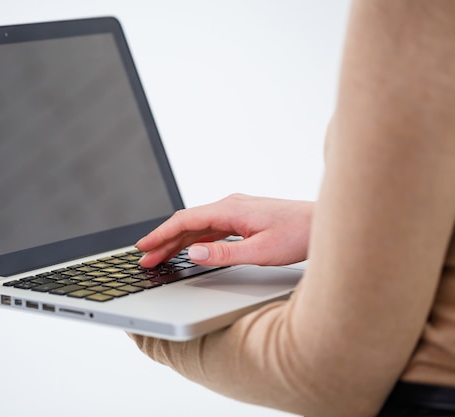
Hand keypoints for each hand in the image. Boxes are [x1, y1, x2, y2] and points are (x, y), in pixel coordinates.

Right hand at [136, 193, 312, 267]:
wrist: (323, 225)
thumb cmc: (298, 234)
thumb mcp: (260, 251)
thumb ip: (225, 253)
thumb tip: (193, 253)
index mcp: (230, 209)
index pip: (185, 220)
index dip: (161, 234)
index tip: (144, 246)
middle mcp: (230, 205)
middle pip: (188, 223)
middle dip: (164, 240)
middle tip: (146, 258)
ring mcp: (236, 211)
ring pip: (198, 226)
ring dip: (178, 241)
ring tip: (160, 256)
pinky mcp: (243, 218)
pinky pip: (211, 228)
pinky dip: (195, 239)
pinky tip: (189, 249)